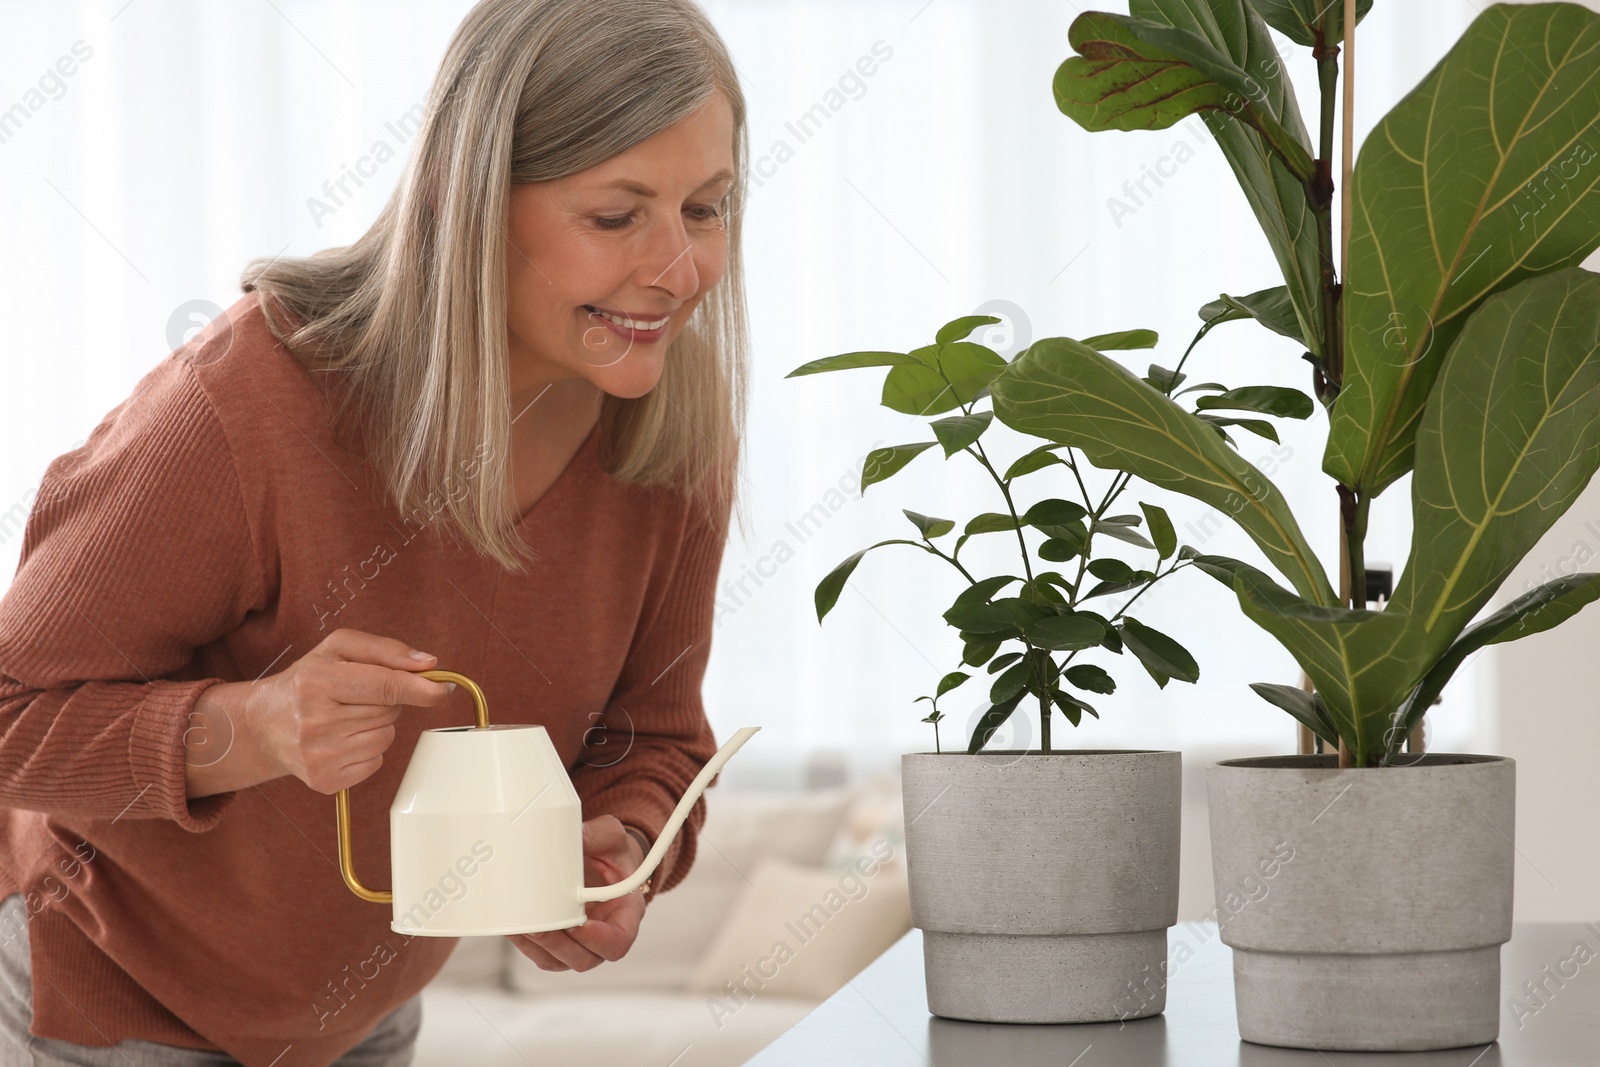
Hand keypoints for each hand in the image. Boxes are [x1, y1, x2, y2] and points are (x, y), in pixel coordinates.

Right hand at [240, 628, 454, 793]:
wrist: (262, 724)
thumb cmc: (306, 680)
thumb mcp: (337, 649)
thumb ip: (385, 650)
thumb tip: (428, 664)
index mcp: (317, 682)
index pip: (385, 686)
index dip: (422, 688)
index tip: (444, 689)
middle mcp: (315, 722)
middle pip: (389, 712)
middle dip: (386, 701)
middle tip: (355, 697)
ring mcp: (319, 756)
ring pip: (386, 737)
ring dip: (377, 725)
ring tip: (345, 718)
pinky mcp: (325, 781)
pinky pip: (376, 762)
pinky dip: (368, 749)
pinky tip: (341, 740)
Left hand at [509, 814, 647, 971]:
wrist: (598, 860)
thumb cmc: (610, 853)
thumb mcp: (610, 836)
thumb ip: (597, 836)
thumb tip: (575, 838)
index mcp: (626, 911)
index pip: (619, 940)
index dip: (599, 940)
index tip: (579, 923)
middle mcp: (604, 933)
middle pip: (586, 958)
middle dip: (559, 945)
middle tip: (540, 926)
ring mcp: (581, 943)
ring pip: (561, 961)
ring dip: (540, 947)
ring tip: (522, 926)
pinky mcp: (559, 943)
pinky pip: (544, 956)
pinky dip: (527, 946)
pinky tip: (515, 928)